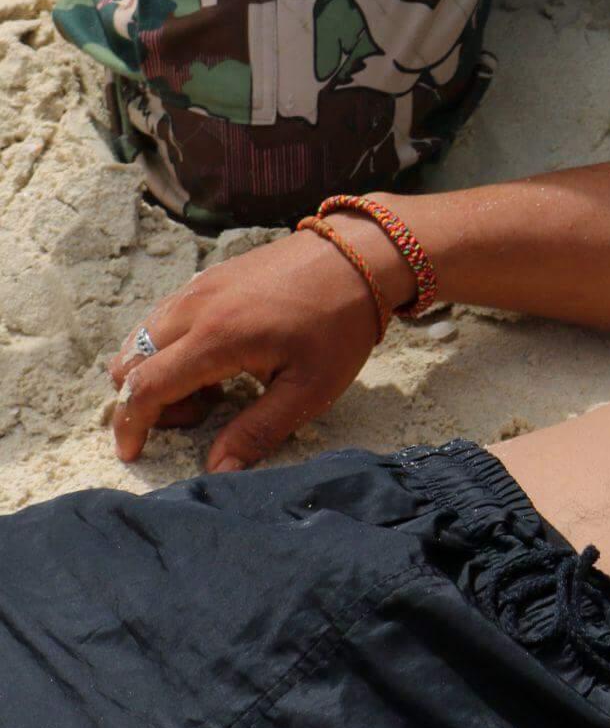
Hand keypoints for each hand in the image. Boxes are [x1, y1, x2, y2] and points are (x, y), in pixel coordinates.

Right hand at [110, 222, 406, 471]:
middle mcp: (194, 308)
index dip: (131, 425)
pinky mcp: (208, 278)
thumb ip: (259, 430)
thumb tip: (218, 469)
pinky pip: (165, 316)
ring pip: (144, 337)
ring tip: (214, 389)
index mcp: (216, 338)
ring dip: (157, 371)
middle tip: (200, 414)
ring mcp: (198, 288)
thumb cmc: (340, 326)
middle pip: (131, 362)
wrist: (359, 257)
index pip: (146, 387)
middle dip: (147, 401)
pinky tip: (218, 359)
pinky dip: (171, 346)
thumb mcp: (310, 389)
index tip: (133, 453)